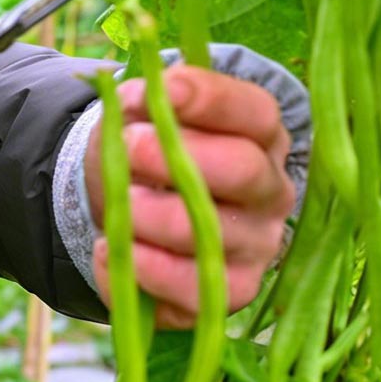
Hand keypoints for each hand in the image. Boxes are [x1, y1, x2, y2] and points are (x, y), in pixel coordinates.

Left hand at [84, 67, 296, 326]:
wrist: (132, 209)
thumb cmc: (147, 153)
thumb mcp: (140, 116)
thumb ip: (143, 102)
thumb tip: (139, 97)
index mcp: (261, 136)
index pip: (254, 112)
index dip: (210, 99)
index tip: (164, 89)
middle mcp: (271, 191)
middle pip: (242, 171)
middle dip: (177, 156)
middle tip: (128, 147)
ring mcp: (258, 245)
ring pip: (211, 237)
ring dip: (153, 218)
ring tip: (121, 205)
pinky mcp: (235, 292)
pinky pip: (191, 290)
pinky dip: (141, 271)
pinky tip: (109, 249)